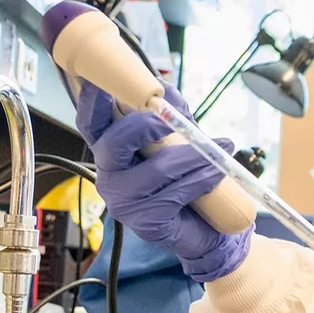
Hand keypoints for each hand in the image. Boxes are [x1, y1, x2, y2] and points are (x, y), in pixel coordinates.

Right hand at [74, 80, 250, 281]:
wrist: (206, 230)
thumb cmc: (186, 179)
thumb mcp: (179, 140)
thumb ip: (170, 113)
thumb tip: (163, 86)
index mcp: (110, 151)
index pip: (91, 124)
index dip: (92, 102)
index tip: (101, 82)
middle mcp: (109, 176)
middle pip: (115, 143)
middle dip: (147, 126)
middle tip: (177, 120)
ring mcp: (124, 203)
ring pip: (158, 168)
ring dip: (195, 155)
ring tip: (222, 149)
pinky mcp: (146, 223)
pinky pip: (178, 192)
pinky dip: (203, 178)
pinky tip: (218, 173)